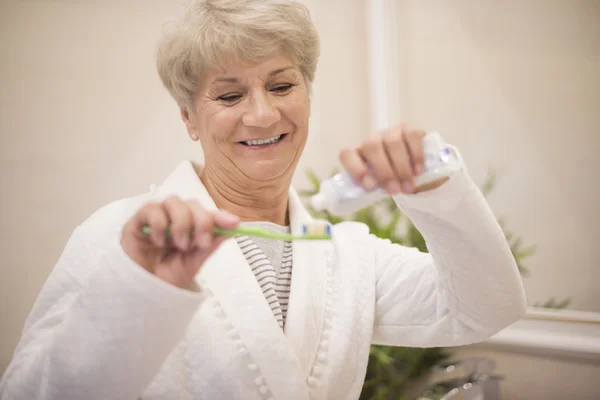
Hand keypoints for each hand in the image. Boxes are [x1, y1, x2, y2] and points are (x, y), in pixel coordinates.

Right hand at [120, 196, 238, 288]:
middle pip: (193, 204)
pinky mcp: (138, 221)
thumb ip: (208, 247)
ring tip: (180, 245)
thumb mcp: (193, 264)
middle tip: (202, 243)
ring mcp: (156, 218)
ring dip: (182, 222)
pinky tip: (159, 242)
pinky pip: (151, 209)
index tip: (234, 223)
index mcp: (191, 228)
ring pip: (173, 201)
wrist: (141, 293)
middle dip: (202, 221)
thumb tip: (230, 231)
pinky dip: (159, 224)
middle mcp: (175, 219)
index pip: (208, 213)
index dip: (221, 215)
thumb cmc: (165, 278)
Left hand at [340, 123, 447, 194]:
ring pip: (392, 142)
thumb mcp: (380, 186)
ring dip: (401, 167)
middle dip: (384, 171)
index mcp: (357, 153)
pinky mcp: (409, 129)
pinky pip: (411, 136)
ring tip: (408, 187)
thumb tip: (371, 194)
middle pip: (372, 147)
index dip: (356, 168)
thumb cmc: (391, 180)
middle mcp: (372, 140)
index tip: (370, 186)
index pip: (347, 154)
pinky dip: (416, 155)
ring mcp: (390, 132)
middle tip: (394, 191)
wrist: (413, 171)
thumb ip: (375, 188)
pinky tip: (418, 171)